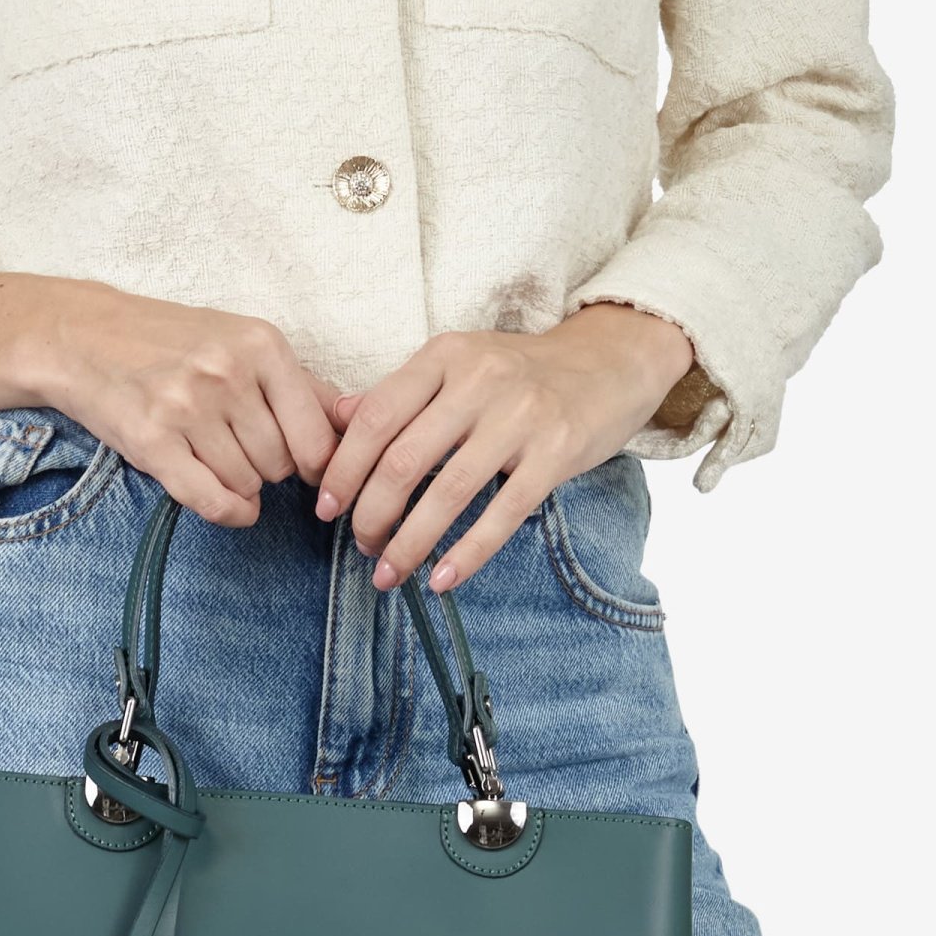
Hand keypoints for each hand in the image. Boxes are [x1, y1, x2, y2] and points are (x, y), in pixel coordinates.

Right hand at [0, 268, 338, 527]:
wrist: (83, 336)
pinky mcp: (152, 442)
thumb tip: (359, 423)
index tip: (307, 469)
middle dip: (273, 472)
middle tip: (249, 454)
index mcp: (261, 345)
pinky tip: (232, 505)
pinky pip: (211, 501)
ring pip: (248, 484)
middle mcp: (227, 374)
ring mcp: (188, 408)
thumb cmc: (172, 342)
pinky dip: (230, 513)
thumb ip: (303, 385)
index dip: (318, 464)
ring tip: (222, 461)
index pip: (317, 435)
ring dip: (244, 486)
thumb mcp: (243, 342)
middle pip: (282, 465)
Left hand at [314, 303, 695, 591]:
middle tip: (360, 546)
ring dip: (410, 542)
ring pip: (448, 491)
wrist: (609, 362)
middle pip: (404, 459)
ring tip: (389, 572)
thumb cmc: (521, 372)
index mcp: (445, 356)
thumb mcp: (458, 365)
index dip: (344, 468)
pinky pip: (503, 513)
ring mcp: (521, 417)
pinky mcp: (557, 453)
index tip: (326, 508)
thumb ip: (400, 392)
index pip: (376, 417)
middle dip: (371, 513)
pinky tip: (442, 578)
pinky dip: (468, 552)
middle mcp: (480, 381)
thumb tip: (337, 419)